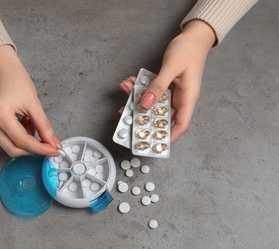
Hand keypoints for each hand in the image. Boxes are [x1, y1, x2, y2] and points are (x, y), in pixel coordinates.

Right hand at [0, 45, 60, 156]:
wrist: (2, 70)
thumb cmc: (16, 80)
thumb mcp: (34, 104)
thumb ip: (44, 126)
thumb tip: (53, 143)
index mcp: (0, 115)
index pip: (22, 141)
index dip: (40, 148)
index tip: (54, 150)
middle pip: (13, 149)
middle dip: (33, 149)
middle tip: (49, 145)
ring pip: (10, 146)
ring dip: (27, 142)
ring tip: (33, 124)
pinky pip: (7, 139)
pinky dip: (21, 137)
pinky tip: (26, 123)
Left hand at [119, 20, 215, 142]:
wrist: (193, 36)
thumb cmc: (188, 50)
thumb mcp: (172, 67)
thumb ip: (158, 86)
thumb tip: (146, 104)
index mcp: (188, 98)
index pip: (181, 124)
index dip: (168, 136)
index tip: (152, 141)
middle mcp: (181, 98)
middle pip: (162, 115)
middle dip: (144, 115)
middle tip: (126, 113)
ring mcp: (173, 92)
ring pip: (153, 103)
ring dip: (138, 98)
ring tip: (126, 89)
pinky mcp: (166, 85)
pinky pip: (151, 91)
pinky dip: (141, 88)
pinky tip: (130, 81)